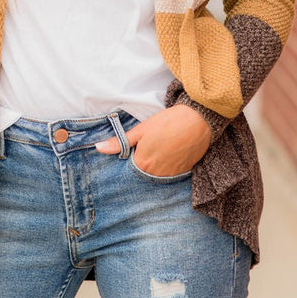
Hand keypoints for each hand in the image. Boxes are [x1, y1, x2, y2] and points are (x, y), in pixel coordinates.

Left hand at [95, 104, 210, 176]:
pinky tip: (169, 154)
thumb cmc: (168, 122)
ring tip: (159, 150)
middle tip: (146, 149)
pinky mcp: (184, 173)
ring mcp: (171, 175)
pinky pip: (170, 175)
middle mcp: (156, 175)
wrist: (198, 121)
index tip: (130, 152)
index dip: (128, 160)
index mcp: (143, 164)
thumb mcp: (141, 129)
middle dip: (141, 164)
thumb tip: (98, 148)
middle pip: (142, 174)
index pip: (128, 171)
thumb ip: (120, 142)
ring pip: (157, 176)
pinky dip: (167, 167)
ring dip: (154, 167)